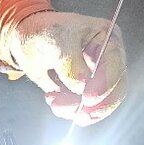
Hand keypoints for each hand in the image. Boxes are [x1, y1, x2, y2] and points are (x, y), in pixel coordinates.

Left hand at [1, 11, 126, 124]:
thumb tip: (81, 86)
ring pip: (100, 104)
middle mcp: (108, 60)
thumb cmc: (44, 32)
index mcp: (108, 39)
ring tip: (55, 103)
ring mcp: (99, 78)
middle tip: (77, 113)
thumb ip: (69, 62)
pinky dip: (70, 111)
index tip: (87, 97)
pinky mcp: (86, 93)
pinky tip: (53, 99)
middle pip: (116, 90)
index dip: (105, 84)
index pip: (116, 65)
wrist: (27, 40)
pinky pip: (84, 109)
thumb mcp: (54, 41)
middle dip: (95, 104)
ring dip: (78, 110)